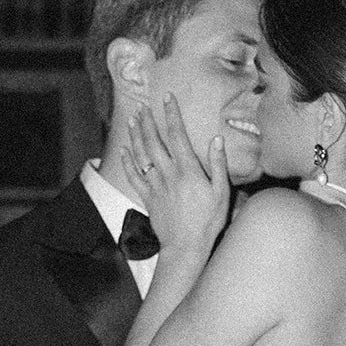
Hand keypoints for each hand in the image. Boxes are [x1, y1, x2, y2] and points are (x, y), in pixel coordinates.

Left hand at [121, 95, 229, 257]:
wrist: (186, 247)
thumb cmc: (208, 222)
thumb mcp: (222, 193)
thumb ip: (218, 165)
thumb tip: (216, 139)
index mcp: (188, 170)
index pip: (178, 135)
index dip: (172, 114)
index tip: (168, 98)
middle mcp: (168, 174)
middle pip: (154, 141)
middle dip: (148, 121)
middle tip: (143, 105)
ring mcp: (155, 186)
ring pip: (141, 155)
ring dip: (136, 135)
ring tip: (132, 119)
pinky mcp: (147, 198)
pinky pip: (134, 176)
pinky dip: (128, 162)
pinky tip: (124, 150)